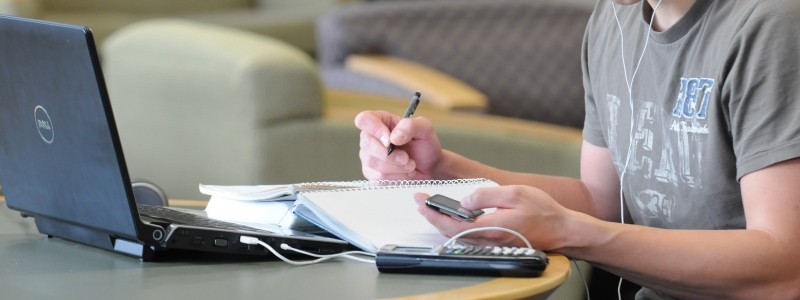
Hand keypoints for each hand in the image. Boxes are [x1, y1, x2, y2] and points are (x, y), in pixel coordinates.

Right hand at [355, 110, 442, 179]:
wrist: (429, 167)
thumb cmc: (425, 145)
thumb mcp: (424, 128)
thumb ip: (410, 126)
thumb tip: (393, 137)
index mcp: (380, 120)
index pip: (364, 120)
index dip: (375, 130)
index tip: (390, 140)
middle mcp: (370, 137)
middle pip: (368, 145)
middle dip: (390, 154)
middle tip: (406, 157)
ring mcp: (368, 156)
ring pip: (373, 163)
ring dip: (396, 166)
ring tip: (410, 164)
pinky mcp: (371, 174)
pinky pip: (378, 178)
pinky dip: (396, 176)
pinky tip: (404, 172)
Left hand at [414, 185, 575, 250]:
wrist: (562, 229)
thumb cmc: (543, 211)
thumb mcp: (514, 194)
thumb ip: (486, 196)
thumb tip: (465, 201)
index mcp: (490, 227)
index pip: (452, 224)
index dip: (433, 214)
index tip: (421, 201)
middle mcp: (488, 239)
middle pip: (451, 232)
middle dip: (432, 217)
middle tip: (420, 202)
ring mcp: (492, 242)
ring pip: (459, 235)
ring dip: (442, 221)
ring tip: (431, 206)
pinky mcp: (496, 242)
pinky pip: (469, 235)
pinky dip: (456, 225)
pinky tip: (454, 215)